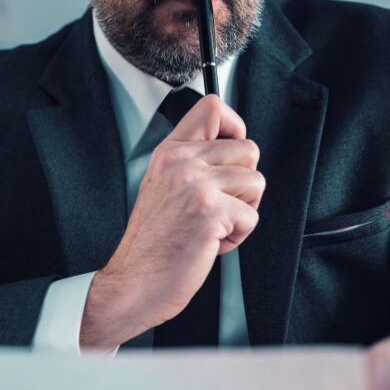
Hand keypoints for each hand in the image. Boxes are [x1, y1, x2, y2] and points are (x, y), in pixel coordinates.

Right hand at [80, 95, 264, 349]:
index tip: (230, 152)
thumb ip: (192, 164)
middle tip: (218, 207)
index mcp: (170, 153)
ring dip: (242, 211)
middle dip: (243, 184)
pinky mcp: (211, 212)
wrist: (134, 282)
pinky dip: (237, 236)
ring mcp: (196, 186)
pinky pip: (252, 216)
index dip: (234, 127)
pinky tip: (211, 243)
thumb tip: (232, 152)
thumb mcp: (162, 187)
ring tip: (212, 226)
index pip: (212, 108)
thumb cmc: (151, 244)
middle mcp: (182, 163)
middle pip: (249, 150)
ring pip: (256, 183)